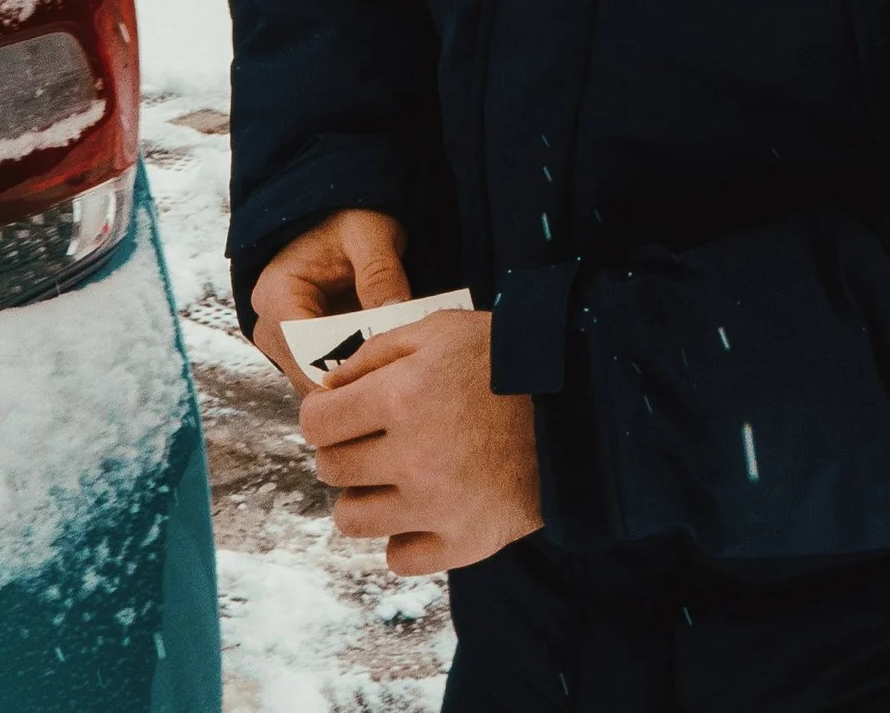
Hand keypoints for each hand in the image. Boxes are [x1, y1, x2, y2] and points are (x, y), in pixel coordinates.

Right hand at [248, 208, 413, 395]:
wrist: (339, 213)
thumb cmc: (348, 217)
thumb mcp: (370, 235)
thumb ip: (381, 274)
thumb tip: (396, 316)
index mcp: (275, 295)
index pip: (306, 356)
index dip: (349, 366)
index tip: (390, 364)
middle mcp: (270, 324)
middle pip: (312, 375)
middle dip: (357, 374)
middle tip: (401, 366)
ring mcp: (283, 341)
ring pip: (322, 381)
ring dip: (358, 375)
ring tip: (395, 359)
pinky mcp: (302, 349)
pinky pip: (329, 374)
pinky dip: (356, 370)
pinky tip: (384, 358)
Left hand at [300, 308, 543, 575]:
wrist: (574, 408)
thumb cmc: (501, 360)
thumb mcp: (435, 332)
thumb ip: (373, 354)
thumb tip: (328, 388)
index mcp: (398, 400)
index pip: (316, 425)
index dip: (321, 415)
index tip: (336, 413)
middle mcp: (410, 460)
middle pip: (332, 470)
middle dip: (341, 451)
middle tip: (367, 441)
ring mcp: (436, 509)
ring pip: (353, 521)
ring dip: (363, 497)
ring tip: (388, 478)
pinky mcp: (463, 544)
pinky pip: (398, 558)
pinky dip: (402, 537)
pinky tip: (419, 510)